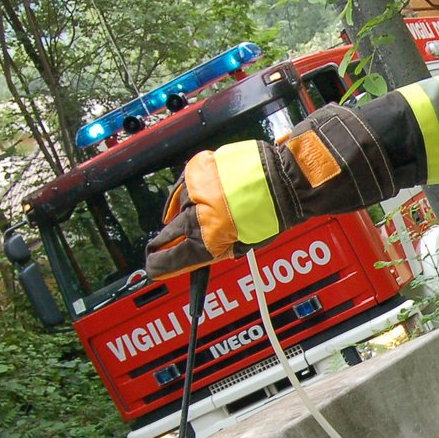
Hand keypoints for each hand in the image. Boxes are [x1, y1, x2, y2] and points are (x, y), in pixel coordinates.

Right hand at [145, 142, 282, 279]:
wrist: (283, 180)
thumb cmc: (272, 213)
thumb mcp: (245, 245)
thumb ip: (216, 251)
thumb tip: (199, 256)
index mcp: (206, 237)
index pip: (171, 258)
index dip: (161, 265)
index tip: (155, 269)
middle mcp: (195, 213)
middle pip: (168, 234)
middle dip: (162, 244)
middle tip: (157, 251)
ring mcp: (195, 189)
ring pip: (176, 209)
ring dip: (178, 218)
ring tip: (182, 226)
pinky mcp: (198, 168)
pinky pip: (183, 187)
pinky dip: (183, 197)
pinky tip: (186, 204)